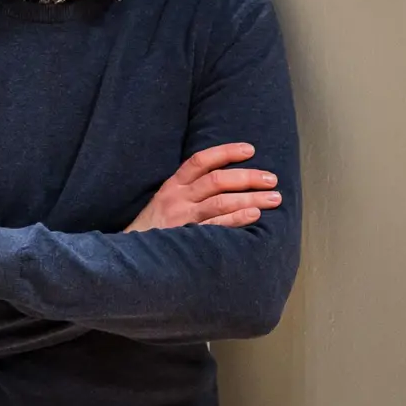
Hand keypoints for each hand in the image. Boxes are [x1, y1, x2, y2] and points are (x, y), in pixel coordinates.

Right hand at [127, 142, 279, 231]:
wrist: (131, 255)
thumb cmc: (154, 228)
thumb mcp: (165, 202)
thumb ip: (188, 191)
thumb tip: (227, 181)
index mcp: (172, 186)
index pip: (200, 161)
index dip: (226, 152)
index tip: (250, 150)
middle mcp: (177, 198)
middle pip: (216, 180)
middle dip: (248, 177)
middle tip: (271, 179)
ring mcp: (183, 218)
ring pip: (221, 202)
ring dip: (251, 198)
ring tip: (274, 198)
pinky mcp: (187, 237)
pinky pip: (216, 226)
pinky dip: (237, 218)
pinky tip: (254, 215)